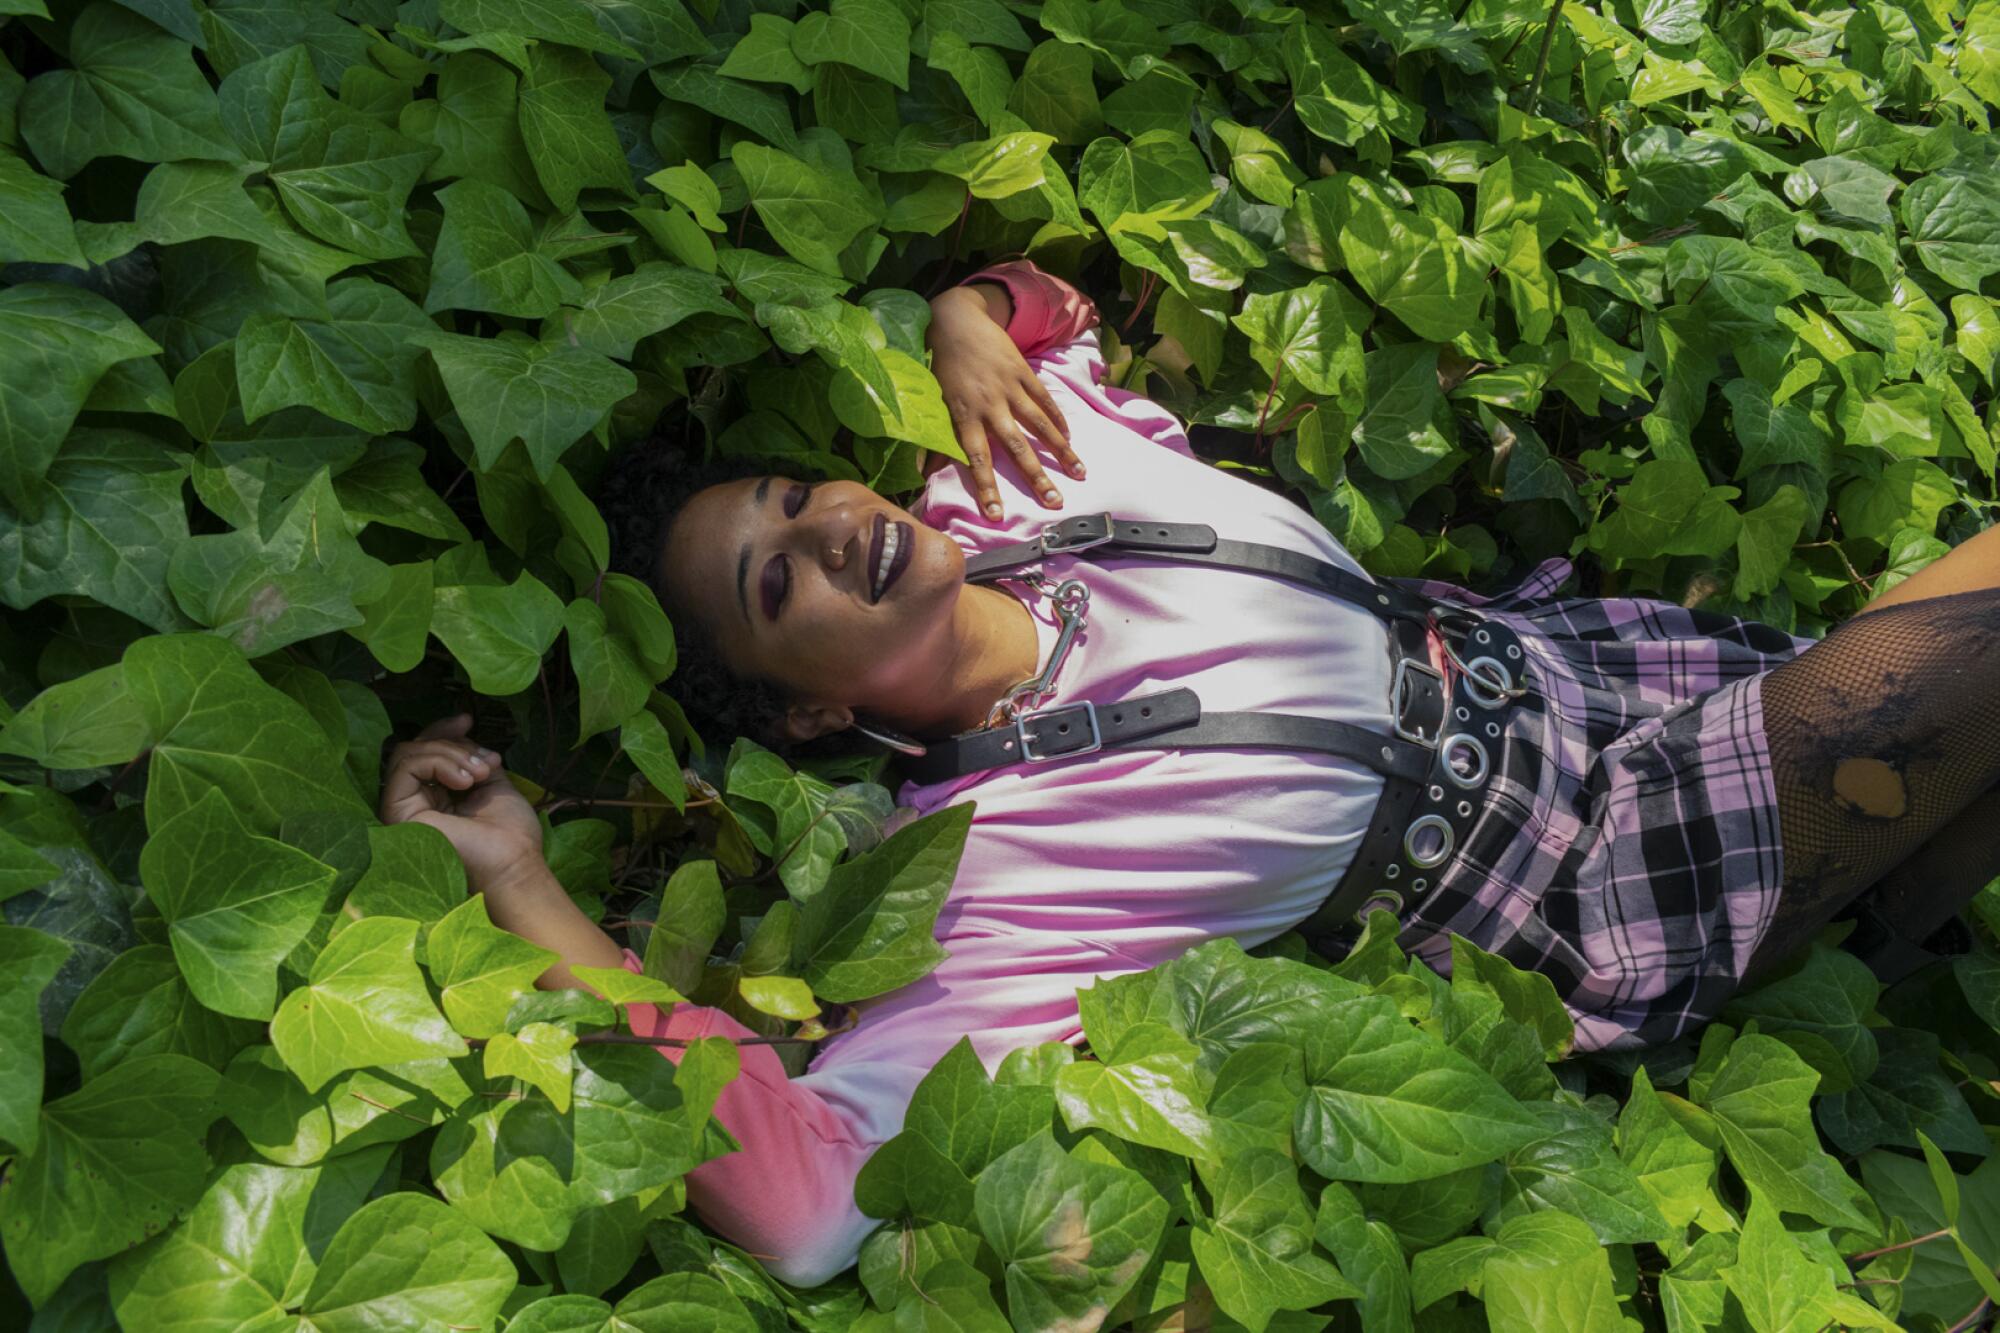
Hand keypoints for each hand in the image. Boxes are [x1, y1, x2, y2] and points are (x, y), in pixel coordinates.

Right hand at [380, 715, 543, 896]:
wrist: (513, 865)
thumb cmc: (509, 833)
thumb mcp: (491, 781)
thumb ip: (471, 756)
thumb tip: (461, 727)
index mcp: (435, 796)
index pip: (424, 752)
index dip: (442, 731)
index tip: (467, 720)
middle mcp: (413, 802)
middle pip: (414, 749)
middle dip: (453, 744)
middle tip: (485, 763)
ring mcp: (401, 809)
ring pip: (408, 753)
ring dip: (450, 754)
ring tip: (479, 775)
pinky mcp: (396, 813)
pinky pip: (406, 766)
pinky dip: (439, 762)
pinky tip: (465, 782)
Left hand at [927, 285, 1082, 519]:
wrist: (955, 320)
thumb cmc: (940, 365)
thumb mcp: (933, 403)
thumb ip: (934, 441)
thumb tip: (922, 475)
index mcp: (965, 417)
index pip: (977, 460)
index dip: (986, 488)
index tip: (996, 515)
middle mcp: (989, 406)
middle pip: (1016, 448)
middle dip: (1036, 478)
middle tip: (1054, 503)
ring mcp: (1010, 388)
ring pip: (1039, 426)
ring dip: (1060, 451)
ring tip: (1078, 473)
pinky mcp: (1023, 372)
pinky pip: (1044, 400)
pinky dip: (1058, 419)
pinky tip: (1069, 437)